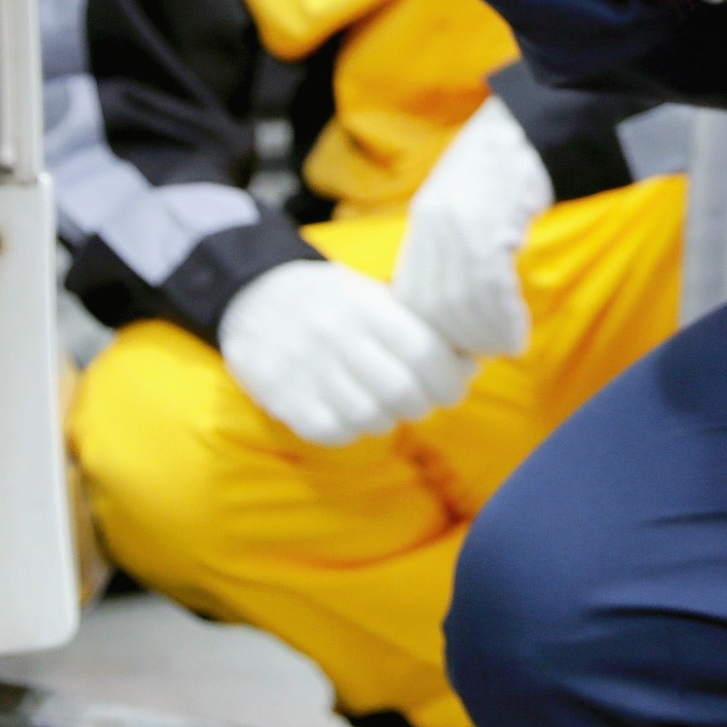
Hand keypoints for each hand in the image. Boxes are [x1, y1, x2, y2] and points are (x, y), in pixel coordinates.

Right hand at [214, 258, 475, 446]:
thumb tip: (471, 363)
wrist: (255, 296)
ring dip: (390, 418)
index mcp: (365, 306)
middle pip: (402, 391)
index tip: (458, 383)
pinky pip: (335, 432)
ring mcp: (307, 370)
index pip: (424, 351)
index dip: (451, 377)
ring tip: (388, 404)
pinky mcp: (283, 399)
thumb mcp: (374, 293)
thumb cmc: (333, 299)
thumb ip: (419, 325)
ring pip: (371, 417)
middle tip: (425, 399)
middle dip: (426, 402)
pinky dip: (354, 430)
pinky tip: (354, 412)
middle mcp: (336, 337)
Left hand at [394, 98, 552, 359]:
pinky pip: (490, 290)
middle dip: (458, 340)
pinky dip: (504, 321)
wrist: (532, 127)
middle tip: (484, 354)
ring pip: (460, 305)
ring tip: (507, 344)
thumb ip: (450, 249)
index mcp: (424, 220)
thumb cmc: (505, 167)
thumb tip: (450, 311)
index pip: (410, 297)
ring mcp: (461, 224)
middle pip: (432, 307)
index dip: (432, 332)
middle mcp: (434, 224)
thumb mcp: (463, 203)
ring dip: (485, 336)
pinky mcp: (491, 225)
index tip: (456, 349)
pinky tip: (517, 332)